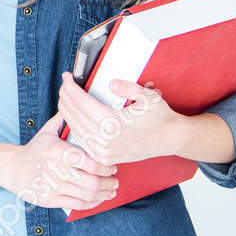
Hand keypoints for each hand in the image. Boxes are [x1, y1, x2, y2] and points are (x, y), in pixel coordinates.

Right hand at [0, 112, 117, 211]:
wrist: (9, 167)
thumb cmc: (33, 149)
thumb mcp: (46, 132)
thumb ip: (64, 120)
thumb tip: (78, 104)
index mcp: (58, 151)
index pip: (91, 163)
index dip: (107, 167)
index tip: (113, 167)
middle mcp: (56, 170)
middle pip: (93, 182)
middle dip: (109, 183)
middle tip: (115, 181)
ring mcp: (53, 186)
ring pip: (87, 195)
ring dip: (103, 194)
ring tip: (110, 191)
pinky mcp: (49, 199)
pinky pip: (77, 205)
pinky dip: (92, 203)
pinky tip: (97, 199)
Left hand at [57, 72, 181, 165]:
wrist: (171, 139)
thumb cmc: (160, 117)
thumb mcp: (148, 97)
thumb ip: (128, 88)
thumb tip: (111, 84)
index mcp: (113, 124)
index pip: (81, 102)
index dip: (70, 88)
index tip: (66, 77)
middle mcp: (105, 140)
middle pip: (74, 114)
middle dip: (65, 97)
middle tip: (64, 84)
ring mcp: (103, 151)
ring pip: (74, 128)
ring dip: (67, 111)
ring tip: (65, 97)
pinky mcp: (104, 157)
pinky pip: (82, 140)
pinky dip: (74, 126)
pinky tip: (72, 115)